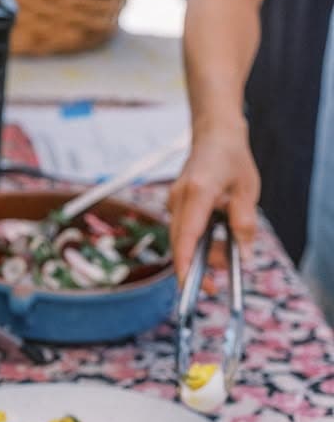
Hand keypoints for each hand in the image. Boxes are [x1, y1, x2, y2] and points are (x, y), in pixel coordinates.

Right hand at [167, 123, 260, 280]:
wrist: (213, 135)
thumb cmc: (232, 158)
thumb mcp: (248, 190)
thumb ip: (244, 222)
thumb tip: (244, 255)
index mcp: (197, 193)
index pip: (186, 236)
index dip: (185, 263)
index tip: (189, 285)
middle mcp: (178, 199)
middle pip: (179, 243)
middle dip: (194, 268)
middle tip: (215, 286)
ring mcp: (173, 202)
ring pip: (180, 239)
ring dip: (199, 254)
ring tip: (225, 257)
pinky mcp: (174, 205)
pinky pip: (182, 231)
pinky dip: (197, 242)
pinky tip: (216, 241)